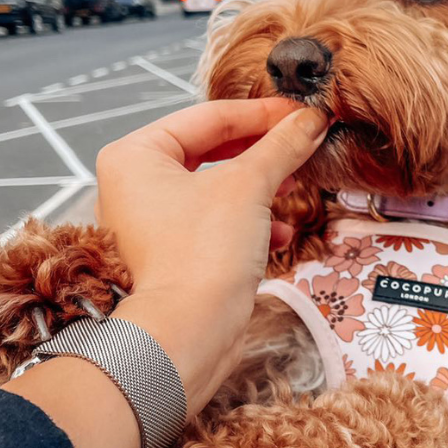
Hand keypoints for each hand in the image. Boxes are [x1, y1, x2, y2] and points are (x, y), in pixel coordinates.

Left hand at [94, 98, 327, 416]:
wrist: (188, 334)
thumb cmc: (201, 256)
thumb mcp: (250, 186)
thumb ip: (282, 146)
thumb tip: (312, 119)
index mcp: (136, 155)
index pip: (209, 117)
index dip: (263, 113)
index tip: (302, 113)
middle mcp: (135, 185)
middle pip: (212, 150)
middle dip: (262, 152)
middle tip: (302, 143)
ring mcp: (152, 223)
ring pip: (217, 188)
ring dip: (261, 188)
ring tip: (294, 187)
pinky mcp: (173, 255)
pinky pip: (216, 223)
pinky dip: (249, 222)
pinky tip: (279, 233)